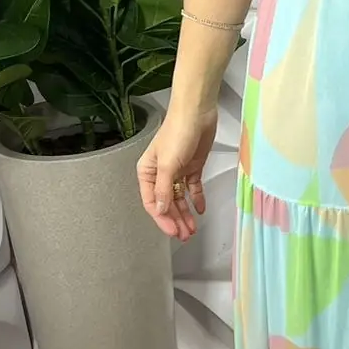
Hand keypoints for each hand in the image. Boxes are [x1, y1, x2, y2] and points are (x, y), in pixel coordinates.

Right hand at [136, 104, 217, 240]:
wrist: (197, 112)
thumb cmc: (177, 132)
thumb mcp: (167, 164)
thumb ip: (163, 189)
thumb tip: (160, 209)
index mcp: (147, 172)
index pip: (152, 202)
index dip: (163, 219)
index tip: (173, 232)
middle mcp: (160, 173)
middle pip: (167, 203)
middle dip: (175, 220)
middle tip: (185, 235)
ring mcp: (177, 170)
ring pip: (180, 198)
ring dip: (186, 213)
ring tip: (192, 228)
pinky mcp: (192, 167)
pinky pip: (193, 188)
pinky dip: (196, 199)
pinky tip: (200, 209)